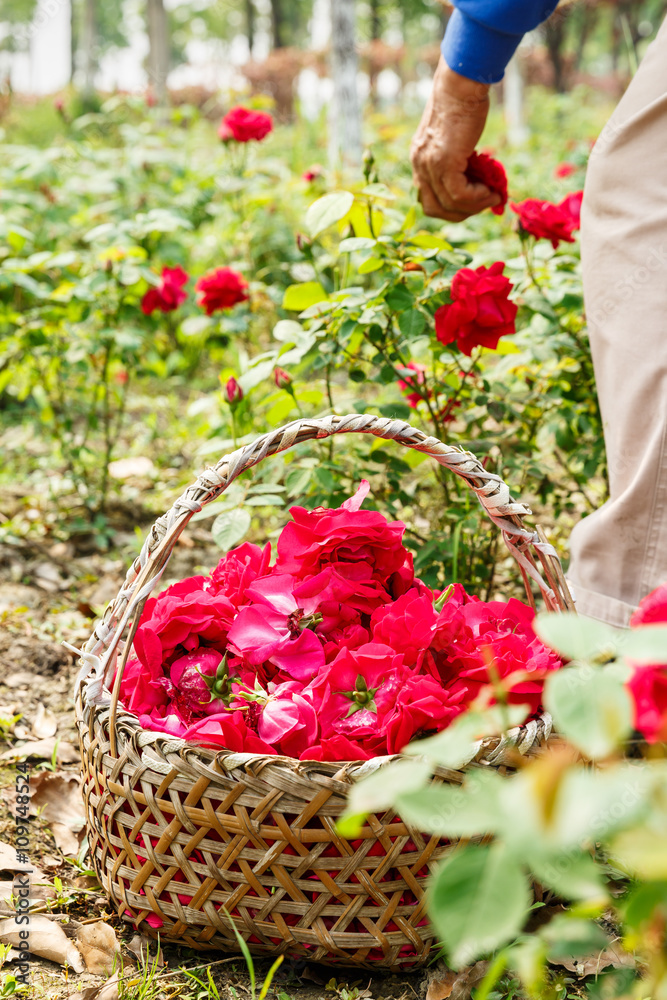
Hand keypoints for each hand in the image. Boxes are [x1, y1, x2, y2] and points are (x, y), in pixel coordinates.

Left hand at [411, 57, 498, 220]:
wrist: (461, 83)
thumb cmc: (461, 102)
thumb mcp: (454, 137)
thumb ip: (456, 158)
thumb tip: (474, 176)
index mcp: (418, 159)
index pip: (427, 199)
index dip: (449, 207)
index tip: (472, 202)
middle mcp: (418, 165)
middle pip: (433, 209)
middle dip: (460, 213)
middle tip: (483, 204)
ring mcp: (429, 165)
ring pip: (449, 205)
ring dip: (474, 207)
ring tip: (493, 197)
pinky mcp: (444, 162)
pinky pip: (459, 194)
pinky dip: (477, 198)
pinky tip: (490, 191)